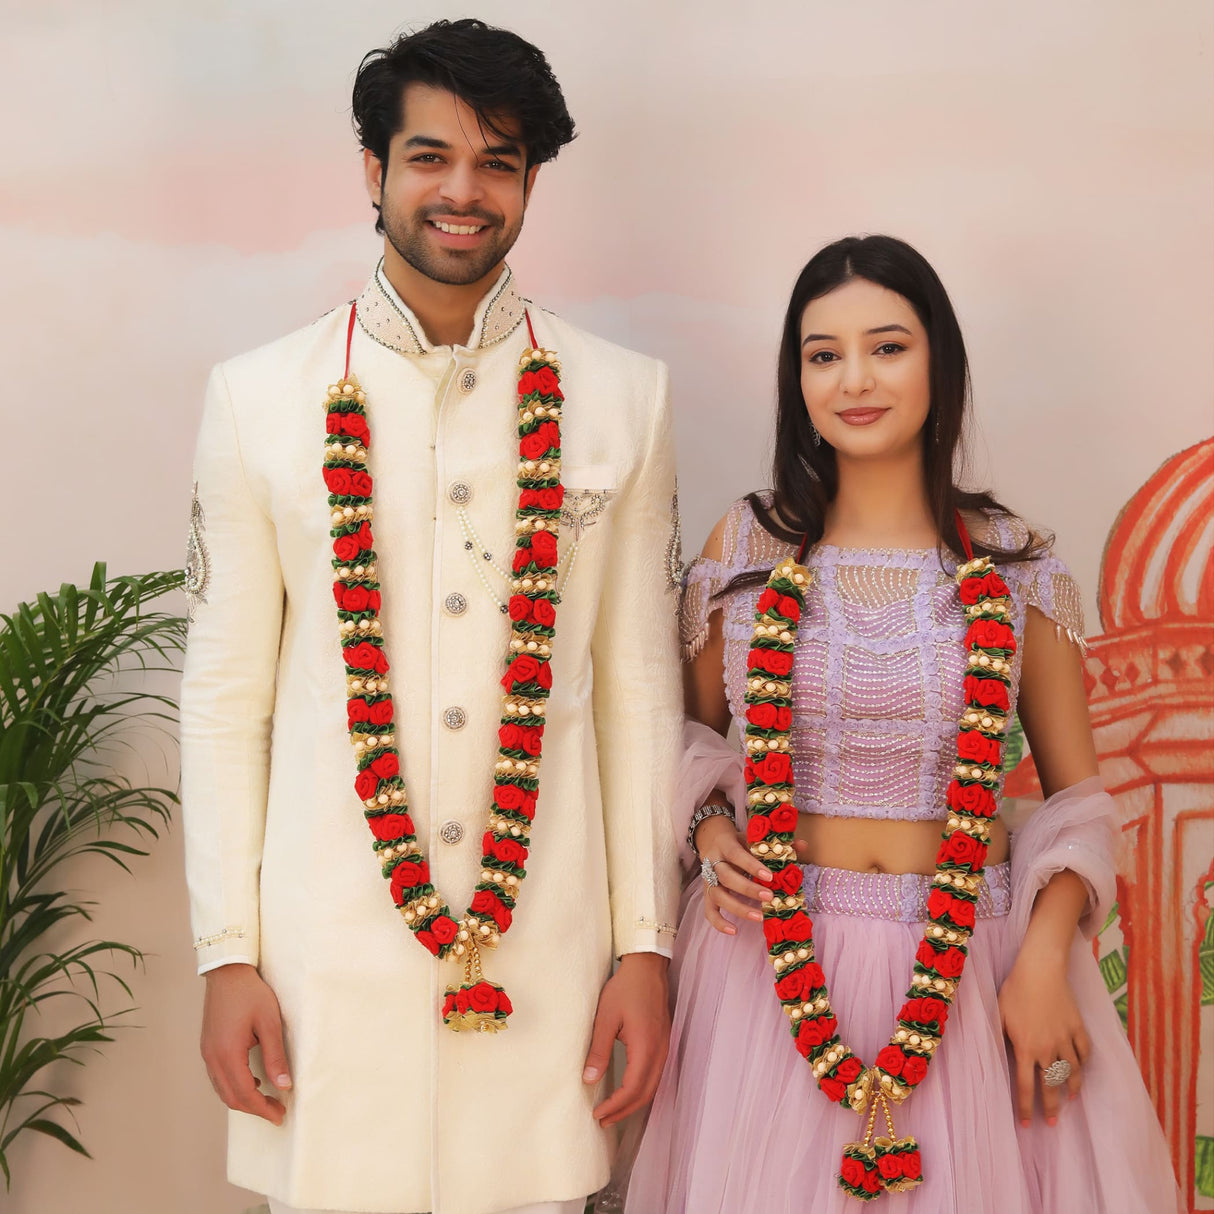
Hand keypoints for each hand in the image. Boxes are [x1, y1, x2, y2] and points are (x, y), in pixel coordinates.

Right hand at [201, 962, 291, 1125]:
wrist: (227, 973)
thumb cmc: (251, 994)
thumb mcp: (269, 1022)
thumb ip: (275, 1056)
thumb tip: (284, 1086)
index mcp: (228, 1054)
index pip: (245, 1093)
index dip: (263, 1109)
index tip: (280, 1115)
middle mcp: (212, 1058)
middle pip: (231, 1097)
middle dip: (254, 1109)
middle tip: (276, 1112)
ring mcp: (207, 1053)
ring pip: (222, 1090)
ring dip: (243, 1099)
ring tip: (266, 1100)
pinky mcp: (207, 1047)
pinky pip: (218, 1078)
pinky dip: (234, 1087)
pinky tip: (252, 1081)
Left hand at [582, 952, 669, 1126]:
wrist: (647, 968)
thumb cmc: (625, 989)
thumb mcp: (605, 1017)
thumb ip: (598, 1050)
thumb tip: (589, 1079)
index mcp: (646, 1047)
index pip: (632, 1089)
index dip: (615, 1106)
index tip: (597, 1114)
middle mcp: (659, 1052)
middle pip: (645, 1093)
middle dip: (624, 1111)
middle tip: (603, 1120)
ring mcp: (664, 1048)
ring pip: (653, 1086)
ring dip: (634, 1103)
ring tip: (614, 1112)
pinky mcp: (664, 1043)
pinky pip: (656, 1075)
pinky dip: (642, 1090)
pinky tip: (630, 1091)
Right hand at [694, 815, 773, 934]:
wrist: (712, 840)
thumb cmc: (738, 842)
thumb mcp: (752, 838)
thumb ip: (776, 844)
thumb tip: (803, 845)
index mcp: (725, 845)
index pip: (736, 854)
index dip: (751, 866)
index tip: (770, 876)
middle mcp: (713, 862)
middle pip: (726, 877)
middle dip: (748, 889)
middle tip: (770, 897)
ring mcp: (708, 880)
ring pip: (718, 895)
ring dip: (738, 908)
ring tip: (760, 917)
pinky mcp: (707, 894)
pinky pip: (709, 911)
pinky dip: (719, 922)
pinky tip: (734, 931)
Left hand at [998, 952, 1088, 1125]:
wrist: (1040, 971)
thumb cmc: (1014, 990)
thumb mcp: (998, 1014)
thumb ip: (997, 1037)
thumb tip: (993, 1056)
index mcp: (1025, 1048)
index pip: (1026, 1086)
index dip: (1026, 1108)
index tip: (1027, 1124)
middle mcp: (1047, 1049)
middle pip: (1051, 1085)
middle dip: (1051, 1106)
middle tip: (1053, 1122)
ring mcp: (1065, 1039)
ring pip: (1072, 1072)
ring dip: (1072, 1089)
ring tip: (1071, 1100)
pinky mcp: (1078, 1028)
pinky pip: (1084, 1052)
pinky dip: (1084, 1064)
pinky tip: (1081, 1070)